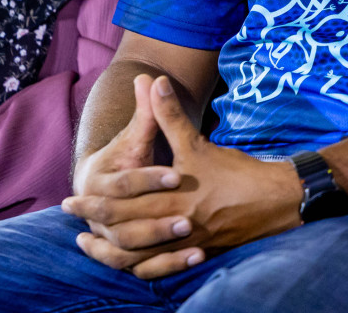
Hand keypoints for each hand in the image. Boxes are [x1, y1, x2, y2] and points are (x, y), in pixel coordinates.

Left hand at [62, 75, 303, 279]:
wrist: (277, 200)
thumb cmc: (236, 172)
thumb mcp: (198, 142)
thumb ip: (169, 115)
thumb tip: (152, 80)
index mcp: (172, 197)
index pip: (122, 203)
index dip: (94, 203)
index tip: (70, 200)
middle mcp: (176, 224)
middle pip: (126, 231)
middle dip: (96, 226)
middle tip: (72, 220)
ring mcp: (187, 243)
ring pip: (141, 256)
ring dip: (112, 253)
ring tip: (92, 248)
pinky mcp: (200, 252)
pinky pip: (163, 267)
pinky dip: (143, 267)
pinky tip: (131, 262)